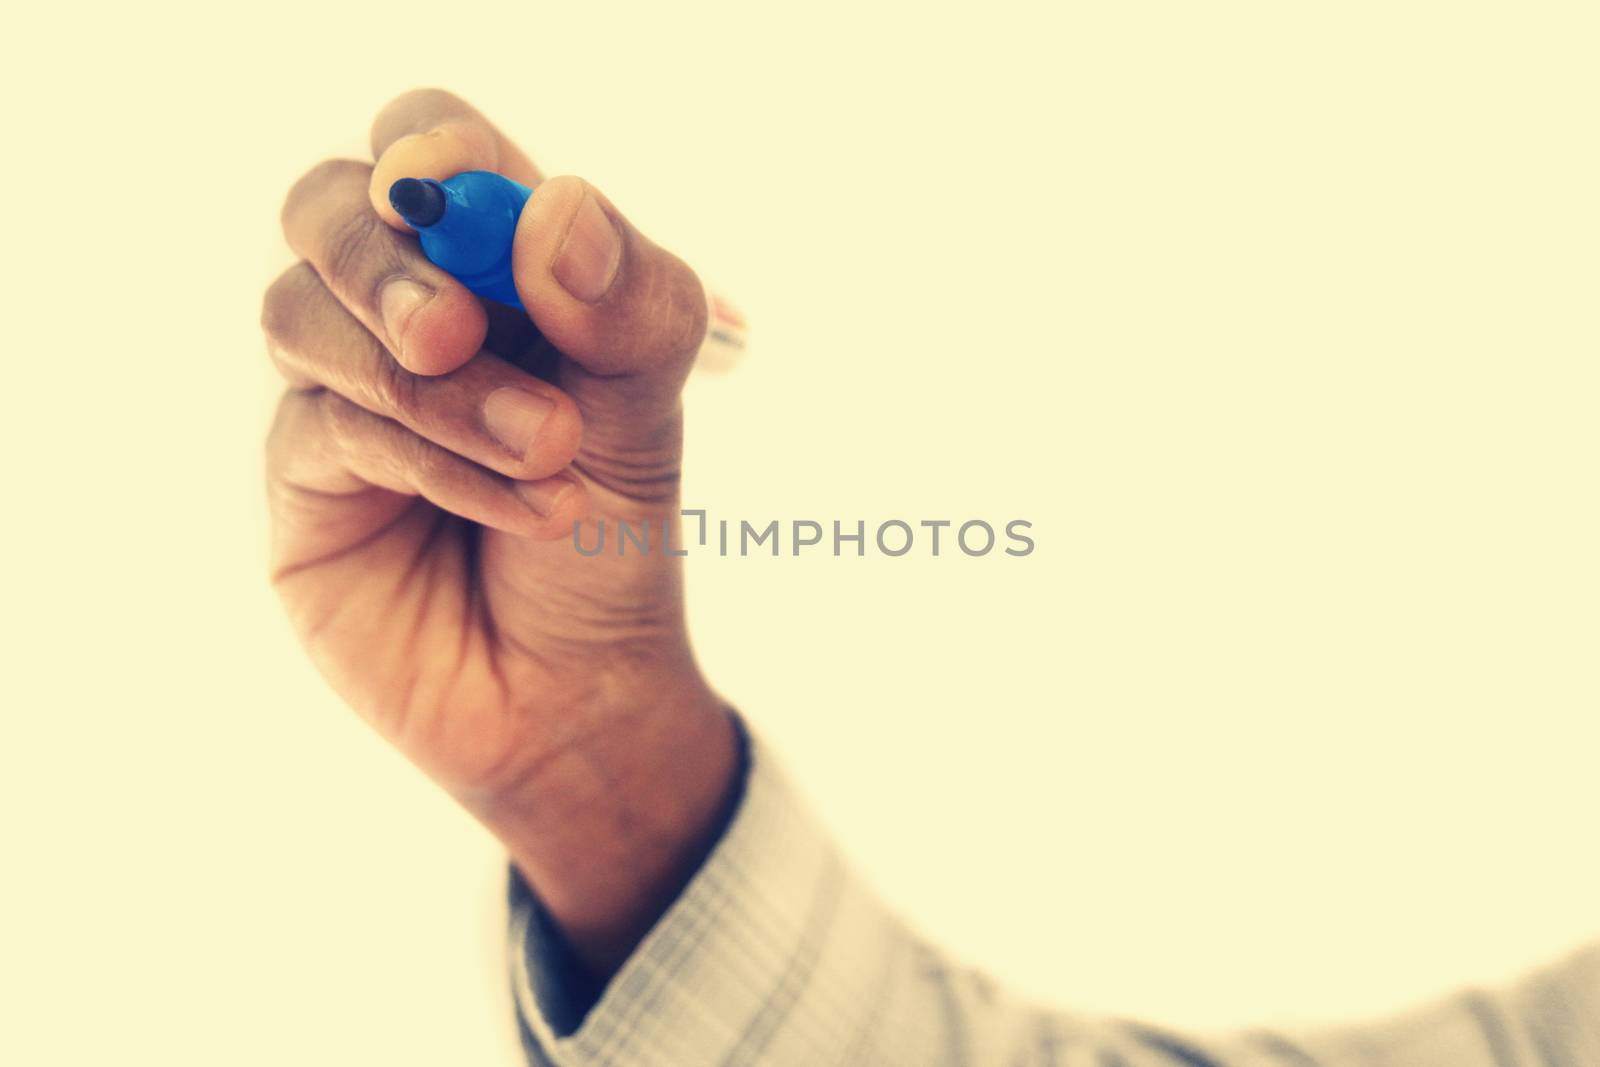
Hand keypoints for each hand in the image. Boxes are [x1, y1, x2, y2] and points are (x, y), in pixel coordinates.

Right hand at [262, 89, 737, 975]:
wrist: (582, 694)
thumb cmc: (614, 539)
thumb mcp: (649, 412)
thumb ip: (629, 306)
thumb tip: (556, 207)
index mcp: (491, 270)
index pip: (432, 149)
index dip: (433, 149)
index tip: (456, 191)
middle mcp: (402, 316)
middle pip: (327, 206)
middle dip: (385, 258)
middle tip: (455, 327)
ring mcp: (339, 394)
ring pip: (302, 315)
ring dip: (432, 386)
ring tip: (546, 452)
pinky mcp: (302, 480)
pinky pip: (325, 428)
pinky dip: (431, 458)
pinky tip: (523, 506)